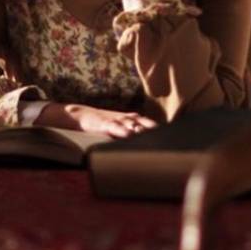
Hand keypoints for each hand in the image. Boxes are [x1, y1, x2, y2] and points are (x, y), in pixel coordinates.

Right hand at [35, 103, 156, 137]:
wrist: (81, 114)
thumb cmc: (102, 121)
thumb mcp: (118, 123)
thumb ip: (131, 125)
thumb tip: (143, 130)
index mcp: (129, 119)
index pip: (146, 122)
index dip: (157, 127)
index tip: (170, 133)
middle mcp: (124, 118)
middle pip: (143, 122)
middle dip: (153, 129)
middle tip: (165, 135)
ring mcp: (114, 119)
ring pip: (130, 124)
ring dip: (141, 129)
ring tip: (150, 134)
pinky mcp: (103, 123)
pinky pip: (115, 127)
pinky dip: (122, 130)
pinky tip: (129, 134)